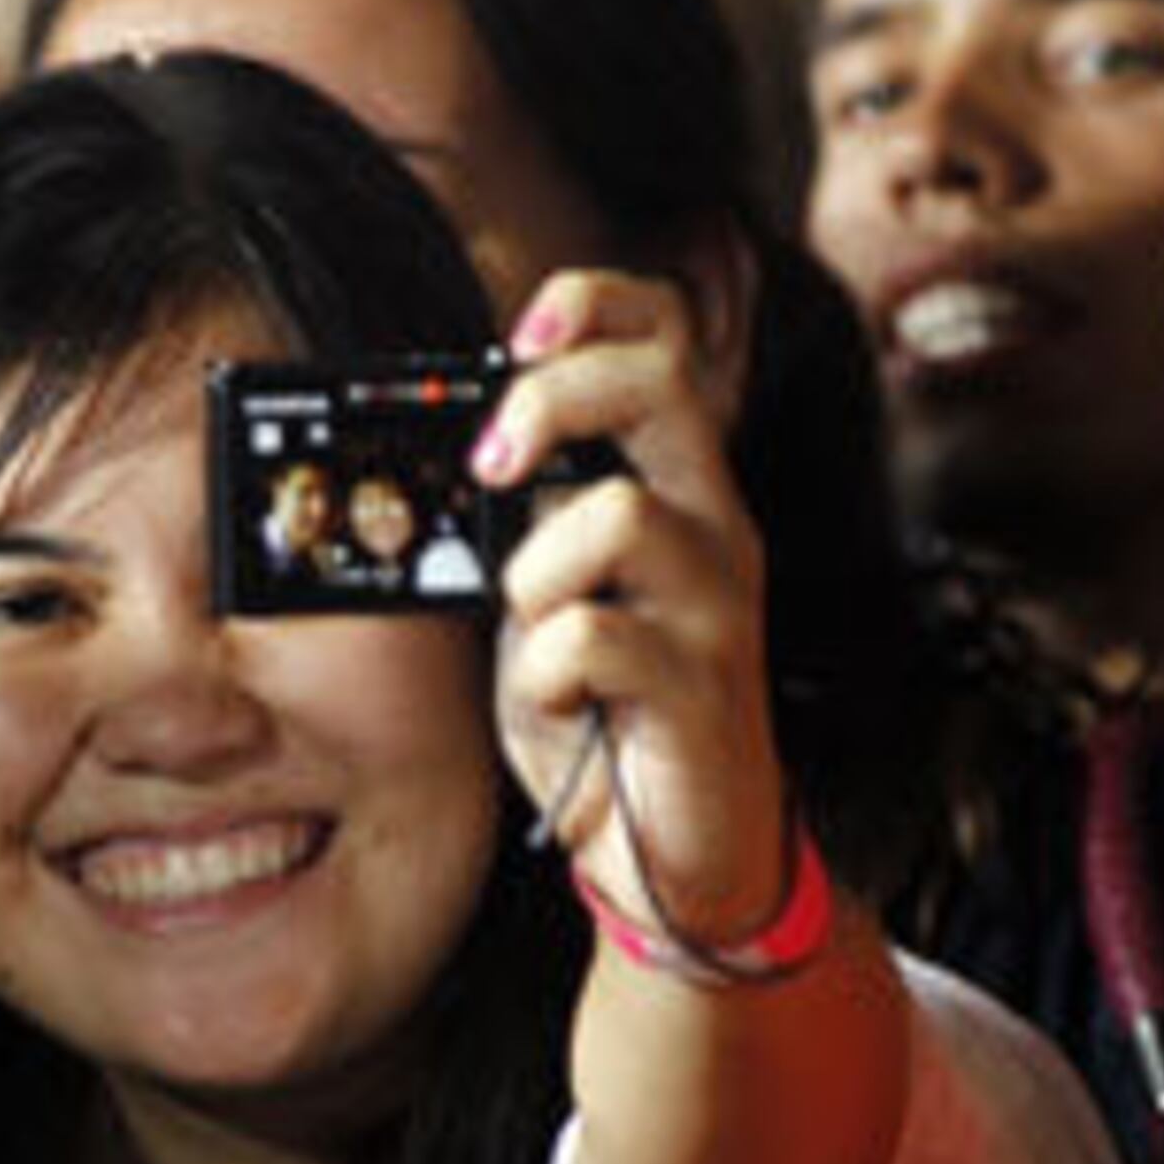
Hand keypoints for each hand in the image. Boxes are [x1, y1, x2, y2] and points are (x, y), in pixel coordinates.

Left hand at [481, 269, 787, 949]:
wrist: (675, 856)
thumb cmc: (609, 714)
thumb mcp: (553, 594)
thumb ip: (525, 522)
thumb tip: (449, 454)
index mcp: (678, 489)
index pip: (665, 341)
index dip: (592, 307)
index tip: (516, 336)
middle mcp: (714, 528)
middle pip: (659, 382)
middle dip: (554, 401)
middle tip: (496, 465)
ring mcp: (715, 606)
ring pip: (617, 514)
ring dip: (535, 574)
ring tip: (535, 636)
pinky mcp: (701, 688)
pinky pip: (592, 637)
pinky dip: (545, 672)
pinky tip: (561, 703)